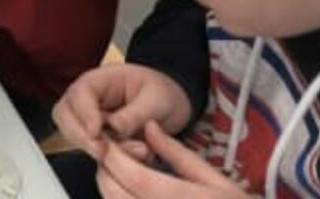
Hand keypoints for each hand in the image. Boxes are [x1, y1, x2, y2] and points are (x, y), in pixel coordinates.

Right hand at [52, 64, 191, 159]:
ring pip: (73, 136)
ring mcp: (87, 120)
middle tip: (102, 151)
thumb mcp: (156, 100)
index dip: (84, 113)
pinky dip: (107, 158)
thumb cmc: (161, 95)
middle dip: (81, 136)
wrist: (170, 109)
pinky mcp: (94, 139)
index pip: (79, 94)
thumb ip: (135, 114)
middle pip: (64, 116)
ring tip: (129, 151)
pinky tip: (131, 155)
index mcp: (98, 81)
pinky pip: (90, 151)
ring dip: (95, 149)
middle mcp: (86, 100)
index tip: (96, 132)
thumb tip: (115, 127)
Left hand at [96, 121, 248, 198]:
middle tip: (110, 158)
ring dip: (109, 190)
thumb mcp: (213, 179)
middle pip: (115, 195)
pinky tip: (127, 194)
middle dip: (106, 172)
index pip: (135, 177)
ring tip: (119, 176)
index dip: (115, 158)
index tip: (109, 143)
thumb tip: (149, 127)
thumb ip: (176, 153)